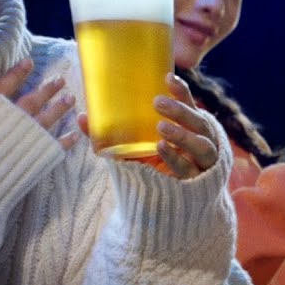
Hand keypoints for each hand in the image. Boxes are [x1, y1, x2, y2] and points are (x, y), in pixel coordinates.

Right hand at [0, 58, 77, 149]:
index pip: (5, 84)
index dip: (18, 73)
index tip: (29, 62)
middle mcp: (13, 118)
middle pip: (33, 100)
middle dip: (47, 89)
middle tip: (60, 80)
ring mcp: (29, 136)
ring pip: (48, 118)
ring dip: (60, 108)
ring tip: (71, 99)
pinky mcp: (38, 155)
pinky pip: (57, 145)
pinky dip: (67, 140)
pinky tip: (75, 134)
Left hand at [78, 74, 219, 178]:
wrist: (163, 207)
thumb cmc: (150, 169)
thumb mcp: (133, 149)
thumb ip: (113, 136)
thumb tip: (82, 117)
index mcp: (190, 129)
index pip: (190, 106)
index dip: (181, 91)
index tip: (167, 77)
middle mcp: (201, 143)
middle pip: (200, 123)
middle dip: (181, 111)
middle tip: (157, 102)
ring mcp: (202, 164)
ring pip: (202, 145)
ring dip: (182, 134)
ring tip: (160, 127)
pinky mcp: (198, 183)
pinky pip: (190, 169)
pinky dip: (175, 158)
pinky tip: (161, 148)